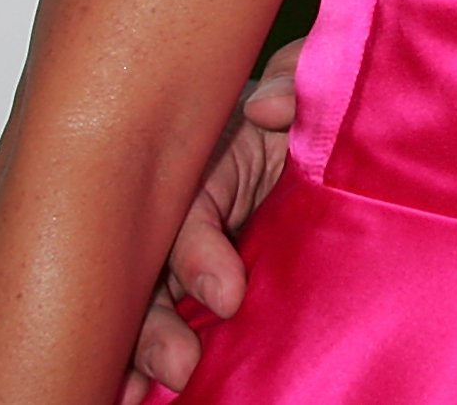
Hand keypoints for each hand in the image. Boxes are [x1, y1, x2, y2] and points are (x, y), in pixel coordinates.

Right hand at [118, 44, 299, 404]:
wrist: (320, 141)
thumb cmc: (300, 113)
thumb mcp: (304, 89)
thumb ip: (295, 83)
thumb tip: (266, 106)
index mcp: (204, 166)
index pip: (187, 214)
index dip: (198, 256)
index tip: (228, 295)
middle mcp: (184, 214)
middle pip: (150, 271)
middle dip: (156, 324)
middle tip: (180, 363)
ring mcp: (189, 255)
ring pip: (151, 304)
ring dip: (147, 349)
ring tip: (158, 385)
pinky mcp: (206, 286)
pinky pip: (170, 323)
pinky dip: (144, 361)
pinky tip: (135, 395)